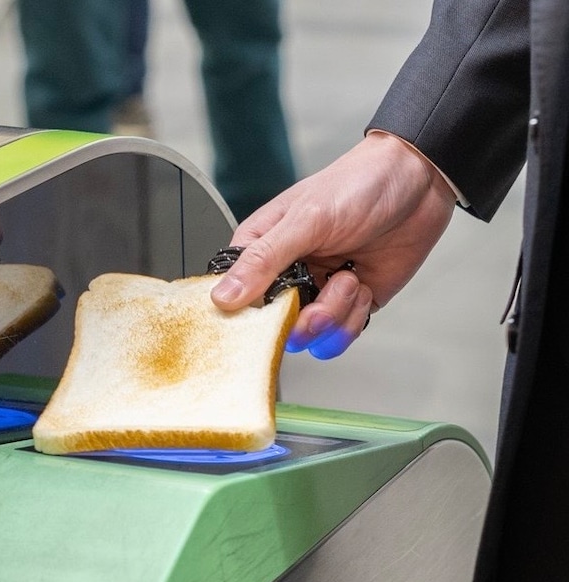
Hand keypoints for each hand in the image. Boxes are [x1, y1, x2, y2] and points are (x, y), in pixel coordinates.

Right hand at [210, 131, 456, 358]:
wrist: (418, 184)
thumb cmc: (358, 185)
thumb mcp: (306, 219)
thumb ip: (263, 260)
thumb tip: (223, 297)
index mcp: (262, 250)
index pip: (236, 297)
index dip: (250, 314)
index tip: (276, 310)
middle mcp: (286, 275)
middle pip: (274, 325)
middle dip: (303, 320)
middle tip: (323, 298)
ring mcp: (318, 292)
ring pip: (309, 337)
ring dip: (335, 315)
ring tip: (350, 279)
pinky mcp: (347, 304)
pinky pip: (338, 336)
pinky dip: (354, 318)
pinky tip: (363, 286)